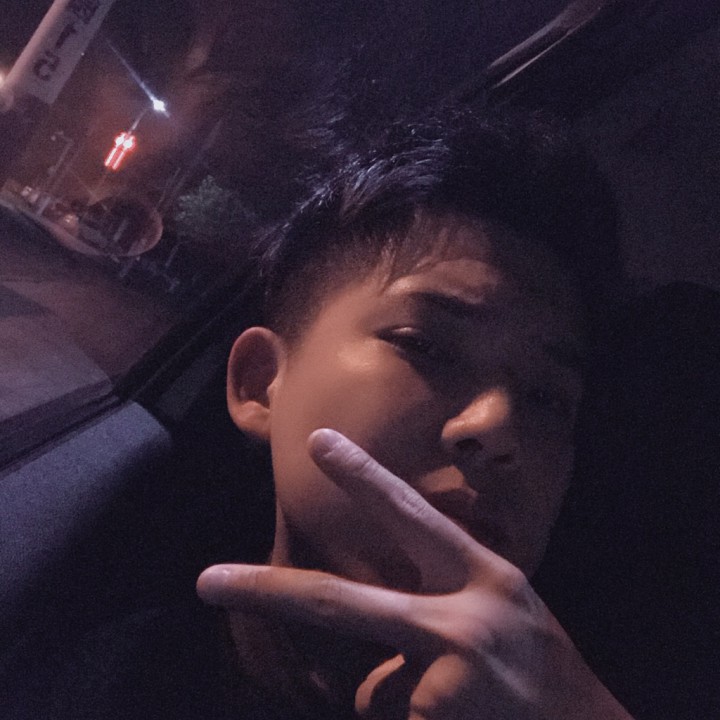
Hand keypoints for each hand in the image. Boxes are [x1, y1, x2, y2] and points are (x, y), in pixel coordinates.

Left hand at [198, 428, 632, 718]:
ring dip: (404, 705)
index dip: (363, 477)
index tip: (317, 440)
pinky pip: (388, 718)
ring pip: (376, 692)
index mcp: (485, 577)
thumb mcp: (500, 623)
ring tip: (468, 709)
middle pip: (340, 605)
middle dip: (265, 591)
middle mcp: (464, 620)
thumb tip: (367, 672)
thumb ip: (434, 621)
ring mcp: (449, 678)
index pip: (413, 516)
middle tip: (206, 581)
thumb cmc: (541, 676)